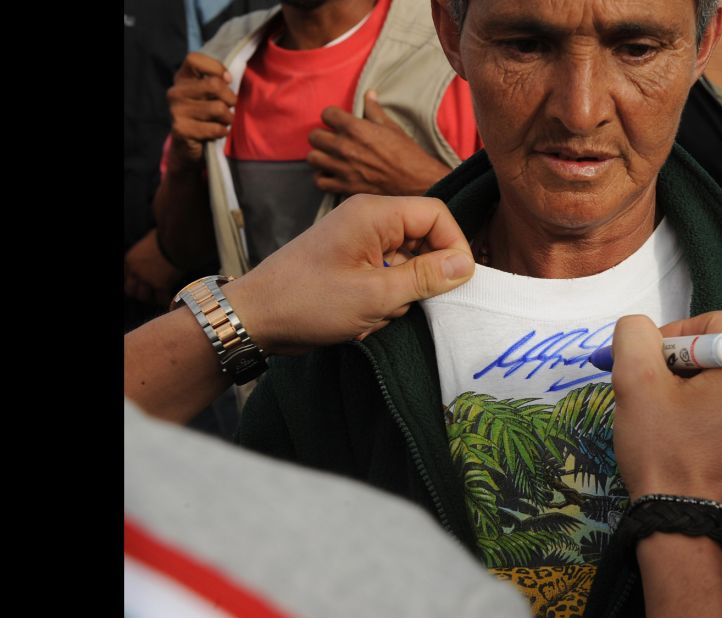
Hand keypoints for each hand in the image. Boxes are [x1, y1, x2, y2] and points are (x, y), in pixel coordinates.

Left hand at [123, 229, 182, 305]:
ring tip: (159, 297)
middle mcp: (136, 271)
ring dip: (151, 298)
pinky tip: (170, 299)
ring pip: (143, 297)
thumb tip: (152, 245)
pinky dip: (165, 300)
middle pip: (130, 290)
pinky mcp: (162, 285)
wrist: (177, 240)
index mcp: (131, 259)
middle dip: (138, 293)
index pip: (124, 277)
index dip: (132, 282)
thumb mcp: (149, 240)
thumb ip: (147, 248)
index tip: (139, 285)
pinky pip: (161, 299)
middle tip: (148, 293)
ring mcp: (148, 279)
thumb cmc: (166, 235)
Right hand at [165, 52, 235, 168]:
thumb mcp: (209, 94)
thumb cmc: (205, 115)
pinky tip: (218, 132)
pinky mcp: (181, 129)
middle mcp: (175, 92)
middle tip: (229, 107)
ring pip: (218, 108)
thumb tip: (228, 78)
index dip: (216, 67)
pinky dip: (223, 132)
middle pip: (214, 84)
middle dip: (230, 98)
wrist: (188, 146)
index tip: (227, 80)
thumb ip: (216, 81)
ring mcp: (176, 110)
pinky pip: (215, 128)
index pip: (194, 59)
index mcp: (181, 78)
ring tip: (224, 121)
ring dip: (228, 118)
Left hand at [224, 194, 474, 354]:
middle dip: (420, 279)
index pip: (436, 214)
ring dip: (397, 297)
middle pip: (423, 240)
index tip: (456, 281)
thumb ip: (425, 277)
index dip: (453, 245)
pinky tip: (359, 319)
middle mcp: (368, 220)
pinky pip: (386, 278)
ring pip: (406, 265)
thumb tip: (464, 264)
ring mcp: (359, 242)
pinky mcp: (352, 263)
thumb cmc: (308, 301)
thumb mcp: (376, 295)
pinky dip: (381, 301)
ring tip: (370, 315)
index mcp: (374, 213)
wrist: (255, 319)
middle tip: (402, 304)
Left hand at [307, 90, 451, 195]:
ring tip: (329, 157)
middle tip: (332, 140)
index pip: (326, 113)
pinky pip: (320, 181)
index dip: (332, 116)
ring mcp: (343, 168)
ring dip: (320, 156)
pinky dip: (323, 178)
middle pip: (314, 136)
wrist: (418, 183)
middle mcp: (344, 147)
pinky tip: (332, 174)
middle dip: (322, 136)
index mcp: (355, 128)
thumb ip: (374, 110)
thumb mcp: (392, 127)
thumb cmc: (407, 154)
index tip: (338, 122)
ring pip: (313, 158)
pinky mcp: (345, 187)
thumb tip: (369, 94)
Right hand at [610, 312, 721, 510]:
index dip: (670, 338)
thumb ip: (633, 335)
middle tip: (649, 394)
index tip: (647, 369)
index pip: (710, 322)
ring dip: (686, 388)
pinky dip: (701, 410)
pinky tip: (680, 434)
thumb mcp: (635, 382)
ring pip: (720, 379)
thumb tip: (639, 328)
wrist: (683, 522)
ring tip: (663, 417)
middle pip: (717, 350)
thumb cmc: (664, 454)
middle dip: (676, 366)